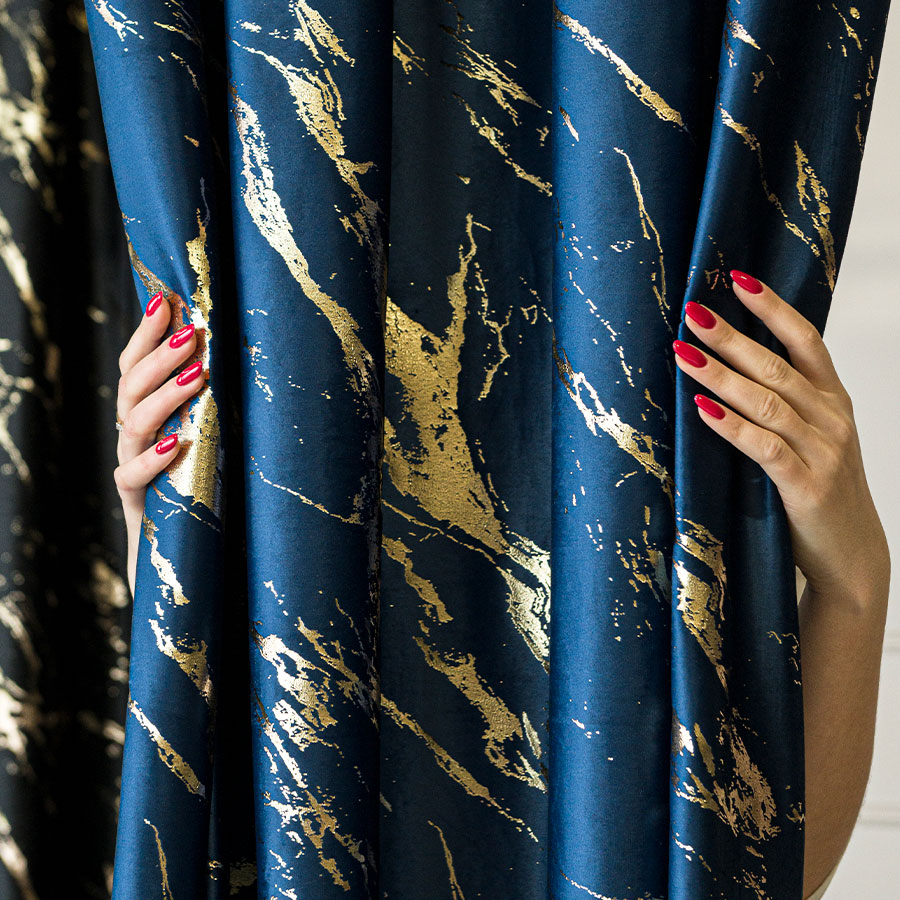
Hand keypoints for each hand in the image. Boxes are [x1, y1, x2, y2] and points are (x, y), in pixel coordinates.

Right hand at [114, 292, 205, 596]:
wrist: (198, 568)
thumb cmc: (219, 496)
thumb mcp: (224, 443)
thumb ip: (226, 407)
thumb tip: (263, 356)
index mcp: (152, 417)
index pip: (138, 366)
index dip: (146, 334)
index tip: (167, 298)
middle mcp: (137, 438)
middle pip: (131, 386)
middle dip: (159, 355)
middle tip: (193, 332)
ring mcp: (134, 470)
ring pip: (132, 422)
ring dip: (164, 394)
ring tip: (197, 374)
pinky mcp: (138, 505)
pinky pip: (132, 477)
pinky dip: (153, 458)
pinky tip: (177, 442)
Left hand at [674, 269, 889, 602]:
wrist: (851, 554)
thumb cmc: (818, 491)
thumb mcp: (811, 439)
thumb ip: (783, 405)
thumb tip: (730, 368)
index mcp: (833, 400)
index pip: (806, 340)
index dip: (773, 308)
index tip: (737, 279)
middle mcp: (831, 418)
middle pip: (776, 365)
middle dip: (731, 337)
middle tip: (693, 313)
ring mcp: (822, 451)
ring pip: (766, 401)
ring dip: (721, 375)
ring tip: (684, 354)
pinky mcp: (806, 486)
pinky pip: (765, 447)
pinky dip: (732, 426)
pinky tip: (702, 409)